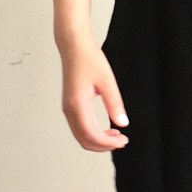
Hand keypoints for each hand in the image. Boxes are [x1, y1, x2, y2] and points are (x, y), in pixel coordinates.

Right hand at [58, 33, 129, 151]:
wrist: (74, 46)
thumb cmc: (89, 59)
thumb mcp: (107, 81)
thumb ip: (115, 103)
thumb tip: (123, 123)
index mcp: (77, 104)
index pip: (91, 134)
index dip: (108, 143)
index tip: (123, 140)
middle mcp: (69, 109)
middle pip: (84, 140)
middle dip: (103, 145)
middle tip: (122, 141)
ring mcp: (68, 108)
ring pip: (81, 136)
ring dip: (98, 140)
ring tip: (117, 136)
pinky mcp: (71, 105)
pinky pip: (80, 127)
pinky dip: (93, 133)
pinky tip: (107, 128)